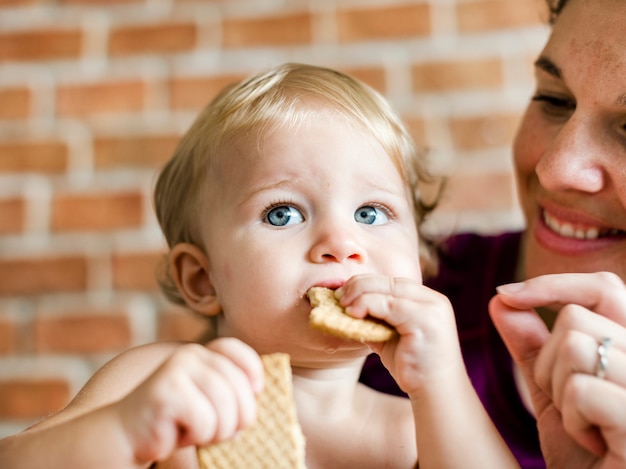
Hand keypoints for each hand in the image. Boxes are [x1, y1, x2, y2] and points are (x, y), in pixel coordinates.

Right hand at [116, 338, 263, 463]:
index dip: (253, 373)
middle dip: (237, 418)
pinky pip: (205, 421)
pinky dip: (196, 436)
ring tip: (193, 431)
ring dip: (215, 431)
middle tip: (216, 430)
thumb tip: (259, 393)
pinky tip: (175, 432)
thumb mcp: (208, 400)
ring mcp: (177, 370)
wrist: (126, 436)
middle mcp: (190, 354)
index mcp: (201, 353)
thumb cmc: (175, 422)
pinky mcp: (167, 391)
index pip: (239, 352)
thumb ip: (230, 390)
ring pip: (225, 408)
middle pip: (240, 388)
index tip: (254, 393)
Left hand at [336, 274, 461, 394]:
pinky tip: (353, 313)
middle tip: (338, 296)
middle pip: (388, 281)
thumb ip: (375, 321)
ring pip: (387, 289)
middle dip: (358, 285)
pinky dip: (367, 304)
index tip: (342, 292)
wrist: (436, 393)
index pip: (390, 282)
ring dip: (360, 294)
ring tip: (343, 305)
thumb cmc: (412, 367)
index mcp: (426, 300)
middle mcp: (432, 299)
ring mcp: (431, 308)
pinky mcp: (425, 319)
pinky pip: (389, 305)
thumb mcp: (390, 338)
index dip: (364, 283)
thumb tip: (346, 309)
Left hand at [490, 272, 625, 467]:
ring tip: (583, 424)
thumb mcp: (553, 391)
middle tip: (568, 403)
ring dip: (559, 391)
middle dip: (549, 361)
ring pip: (576, 348)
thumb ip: (533, 345)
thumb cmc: (584, 453)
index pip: (605, 288)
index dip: (553, 285)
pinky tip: (594, 445)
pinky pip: (582, 390)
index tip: (507, 294)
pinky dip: (572, 420)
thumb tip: (502, 299)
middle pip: (577, 319)